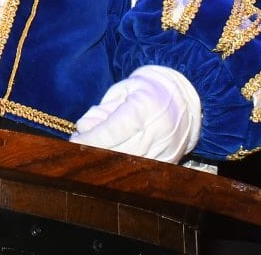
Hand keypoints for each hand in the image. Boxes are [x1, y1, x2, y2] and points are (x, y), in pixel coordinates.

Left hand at [68, 65, 201, 162]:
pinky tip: (113, 162)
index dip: (90, 140)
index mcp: (143, 107)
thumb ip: (103, 110)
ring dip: (108, 163)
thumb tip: (84, 128)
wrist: (187, 96)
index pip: (111, 130)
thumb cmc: (150, 89)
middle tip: (78, 151)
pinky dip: (125, 168)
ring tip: (94, 154)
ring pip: (129, 164)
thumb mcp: (124, 89)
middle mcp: (156, 130)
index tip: (73, 143)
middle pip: (118, 151)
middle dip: (95, 152)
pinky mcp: (169, 161)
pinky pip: (142, 170)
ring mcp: (165, 148)